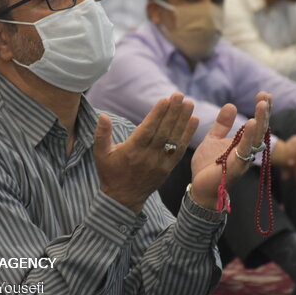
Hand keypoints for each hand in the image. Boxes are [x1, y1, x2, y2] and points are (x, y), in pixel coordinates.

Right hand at [94, 93, 198, 213]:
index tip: (165, 100)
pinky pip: (179, 150)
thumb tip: (103, 115)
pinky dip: (187, 135)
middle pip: (163, 131)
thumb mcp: (100, 154)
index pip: (147, 129)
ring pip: (173, 139)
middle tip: (180, 95)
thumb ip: (102, 134)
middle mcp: (147, 157)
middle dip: (173, 112)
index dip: (157, 114)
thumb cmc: (110, 173)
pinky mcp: (168, 168)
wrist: (123, 199)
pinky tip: (194, 121)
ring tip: (189, 104)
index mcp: (132, 151)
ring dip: (183, 120)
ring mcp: (160, 163)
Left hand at [189, 92, 271, 209]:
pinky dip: (249, 137)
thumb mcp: (213, 139)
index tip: (263, 94)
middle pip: (260, 129)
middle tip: (265, 95)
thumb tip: (231, 105)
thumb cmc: (207, 166)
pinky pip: (245, 150)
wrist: (199, 188)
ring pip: (256, 138)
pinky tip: (251, 123)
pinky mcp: (235, 166)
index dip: (261, 109)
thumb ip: (222, 124)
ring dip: (260, 121)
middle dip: (263, 112)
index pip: (256, 123)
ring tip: (262, 104)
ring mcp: (243, 159)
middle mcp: (246, 150)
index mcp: (242, 143)